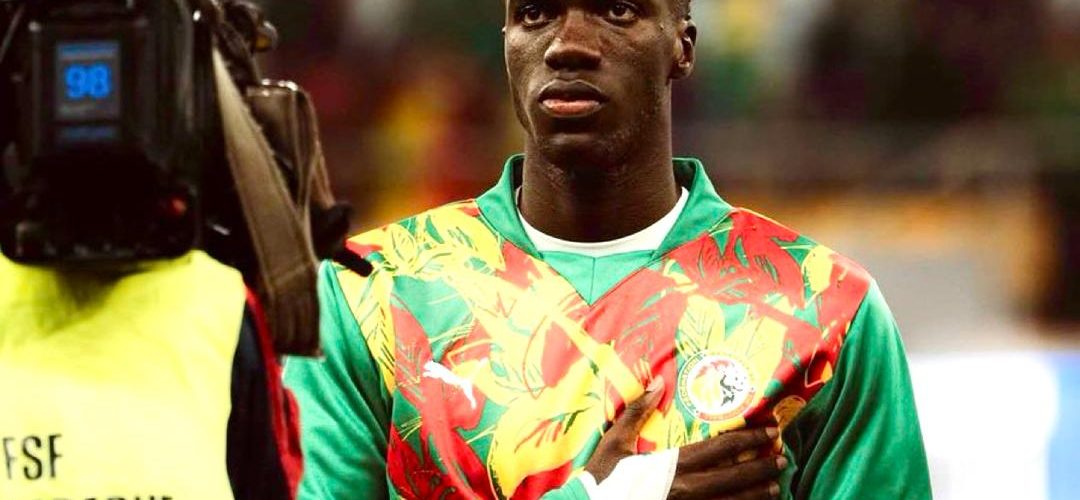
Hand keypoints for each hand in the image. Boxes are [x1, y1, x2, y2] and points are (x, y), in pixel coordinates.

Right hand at [584, 378, 784, 499]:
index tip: (770, 432)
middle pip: (734, 478)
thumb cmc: (600, 479)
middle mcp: (685, 490)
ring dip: (756, 495)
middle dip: (762, 468)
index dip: (749, 439)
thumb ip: (636, 412)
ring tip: (776, 488)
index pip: (721, 449)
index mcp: (671, 465)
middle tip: (783, 460)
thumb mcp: (614, 442)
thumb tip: (657, 381)